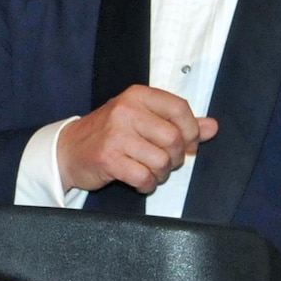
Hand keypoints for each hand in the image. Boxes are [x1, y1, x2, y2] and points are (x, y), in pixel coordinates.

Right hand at [56, 85, 218, 193]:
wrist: (68, 150)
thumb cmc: (109, 134)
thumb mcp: (142, 119)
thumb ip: (178, 122)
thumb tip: (212, 127)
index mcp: (137, 95)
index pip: (180, 108)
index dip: (191, 130)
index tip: (187, 142)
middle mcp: (127, 111)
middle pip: (174, 139)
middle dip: (175, 157)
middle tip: (163, 161)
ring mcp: (116, 135)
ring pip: (161, 161)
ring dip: (161, 173)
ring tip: (149, 171)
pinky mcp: (108, 158)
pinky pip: (144, 177)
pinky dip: (147, 184)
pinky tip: (139, 180)